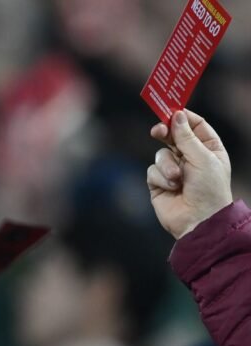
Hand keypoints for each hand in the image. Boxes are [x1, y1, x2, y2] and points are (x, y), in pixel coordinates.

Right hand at [147, 109, 231, 238]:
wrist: (198, 220)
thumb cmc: (209, 189)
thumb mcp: (202, 158)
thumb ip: (186, 137)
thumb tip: (176, 115)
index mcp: (208, 148)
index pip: (194, 125)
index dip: (183, 116)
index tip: (171, 109)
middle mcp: (190, 157)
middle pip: (173, 135)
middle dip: (165, 133)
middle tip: (158, 130)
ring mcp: (173, 170)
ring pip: (160, 154)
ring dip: (167, 165)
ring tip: (177, 179)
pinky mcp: (158, 182)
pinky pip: (152, 170)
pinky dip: (161, 178)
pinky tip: (171, 188)